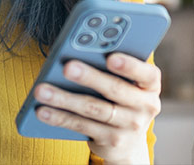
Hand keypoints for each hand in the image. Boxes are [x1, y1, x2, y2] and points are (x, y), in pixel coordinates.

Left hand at [32, 52, 160, 163]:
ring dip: (65, 99)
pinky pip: (82, 126)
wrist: (128, 141)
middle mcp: (145, 106)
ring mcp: (130, 126)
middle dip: (89, 77)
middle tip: (67, 66)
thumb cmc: (121, 98)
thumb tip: (78, 51)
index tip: (111, 57)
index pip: (146, 73)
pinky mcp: (111, 140)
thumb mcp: (126, 83)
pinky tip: (42, 110)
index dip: (130, 65)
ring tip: (42, 90)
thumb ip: (111, 68)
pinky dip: (60, 117)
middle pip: (115, 90)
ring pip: (94, 109)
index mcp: (151, 85)